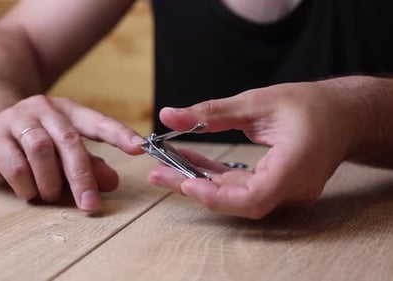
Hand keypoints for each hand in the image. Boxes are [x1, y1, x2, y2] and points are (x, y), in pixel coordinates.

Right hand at [0, 95, 143, 210]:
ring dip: (50, 181)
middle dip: (82, 176)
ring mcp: (15, 119)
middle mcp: (43, 109)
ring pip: (41, 151)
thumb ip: (89, 164)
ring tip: (49, 195)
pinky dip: (26, 185)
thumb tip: (113, 182)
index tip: (140, 148)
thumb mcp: (62, 149)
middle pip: (69, 141)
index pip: (97, 122)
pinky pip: (15, 164)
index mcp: (67, 111)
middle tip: (90, 204)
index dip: (119, 134)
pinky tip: (28, 191)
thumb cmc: (32, 140)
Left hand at [148, 80, 362, 217]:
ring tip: (166, 165)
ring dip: (200, 181)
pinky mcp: (277, 188)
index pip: (253, 198)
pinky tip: (190, 163)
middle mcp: (292, 188)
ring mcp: (286, 192)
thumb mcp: (258, 101)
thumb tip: (169, 115)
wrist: (344, 116)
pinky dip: (215, 177)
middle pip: (237, 200)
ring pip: (235, 196)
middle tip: (157, 171)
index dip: (216, 196)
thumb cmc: (311, 105)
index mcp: (295, 166)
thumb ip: (212, 113)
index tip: (184, 181)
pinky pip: (242, 188)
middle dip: (194, 187)